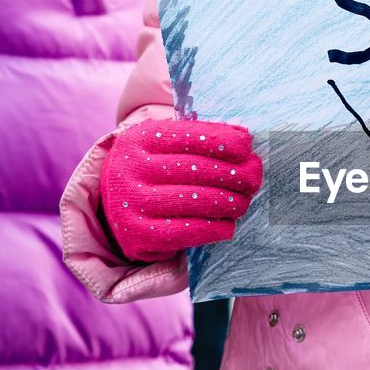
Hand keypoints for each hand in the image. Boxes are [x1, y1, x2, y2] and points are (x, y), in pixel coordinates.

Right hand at [101, 119, 263, 261]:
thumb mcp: (167, 147)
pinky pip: (187, 232)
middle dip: (234, 174)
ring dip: (230, 202)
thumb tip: (243, 136)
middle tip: (254, 180)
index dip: (223, 141)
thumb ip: (202, 138)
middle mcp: (130, 168)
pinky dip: (214, 229)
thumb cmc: (155, 171)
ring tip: (243, 203)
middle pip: (197, 169)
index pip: (190, 135)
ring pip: (196, 201)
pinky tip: (228, 225)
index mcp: (140, 138)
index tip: (247, 147)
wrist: (116, 207)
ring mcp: (130, 202)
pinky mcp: (137, 234)